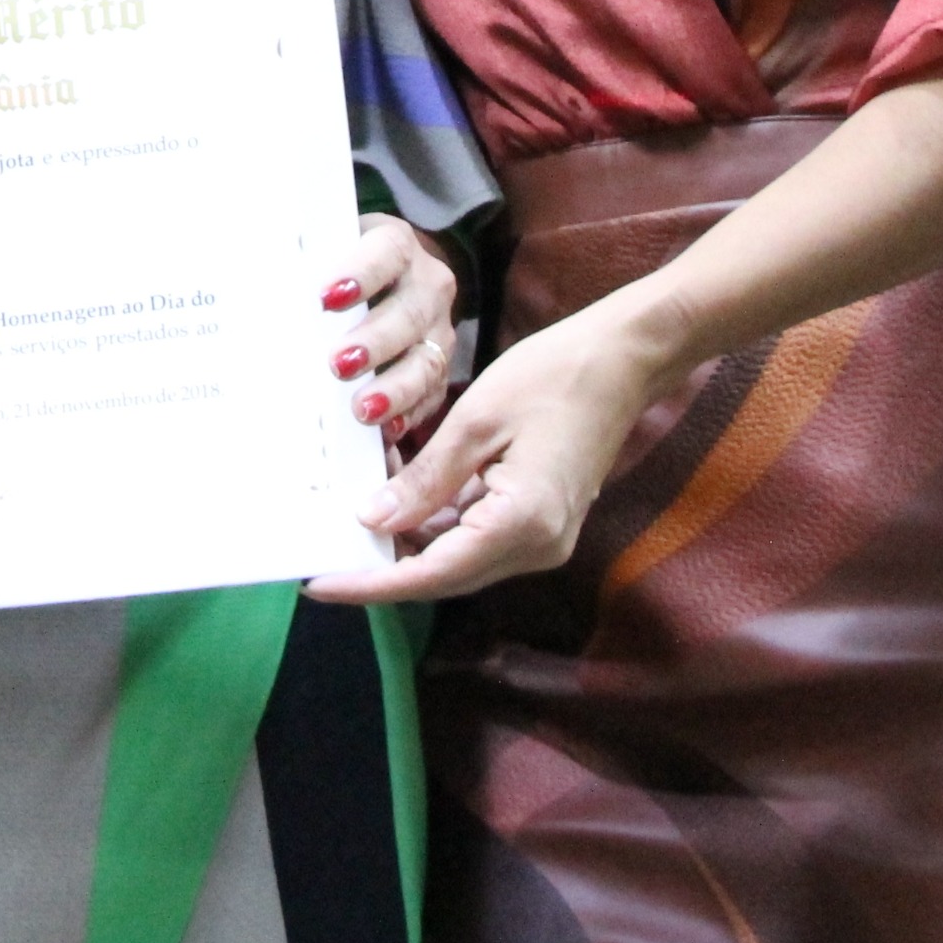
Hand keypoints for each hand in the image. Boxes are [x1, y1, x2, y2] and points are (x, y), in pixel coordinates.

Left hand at [306, 296, 672, 604]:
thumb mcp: (475, 421)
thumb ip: (425, 479)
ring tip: (353, 510)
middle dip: (383, 567)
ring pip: (459, 558)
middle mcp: (538, 545)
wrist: (623, 360)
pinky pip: (477, 537)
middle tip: (324, 551)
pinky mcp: (542, 521)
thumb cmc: (553, 377)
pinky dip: (436, 523)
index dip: (372, 583)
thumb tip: (373, 521)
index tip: (320, 583)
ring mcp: (544, 537)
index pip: (432, 574)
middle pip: (445, 575)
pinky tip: (400, 492)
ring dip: (408, 542)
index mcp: (523, 523)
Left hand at [321, 214, 459, 444]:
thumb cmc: (343, 261)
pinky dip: (409, 415)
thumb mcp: (327, 247)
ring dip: (394, 388)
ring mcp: (439, 330)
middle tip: (337, 365)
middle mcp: (426, 285)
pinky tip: (386, 432)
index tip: (325, 297)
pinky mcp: (440, 369)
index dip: (360, 274)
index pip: (385, 253)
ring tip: (362, 410)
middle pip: (407, 314)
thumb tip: (244, 282)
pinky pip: (431, 396)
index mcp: (395, 245)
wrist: (391, 273)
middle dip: (374, 342)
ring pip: (426, 361)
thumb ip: (298, 262)